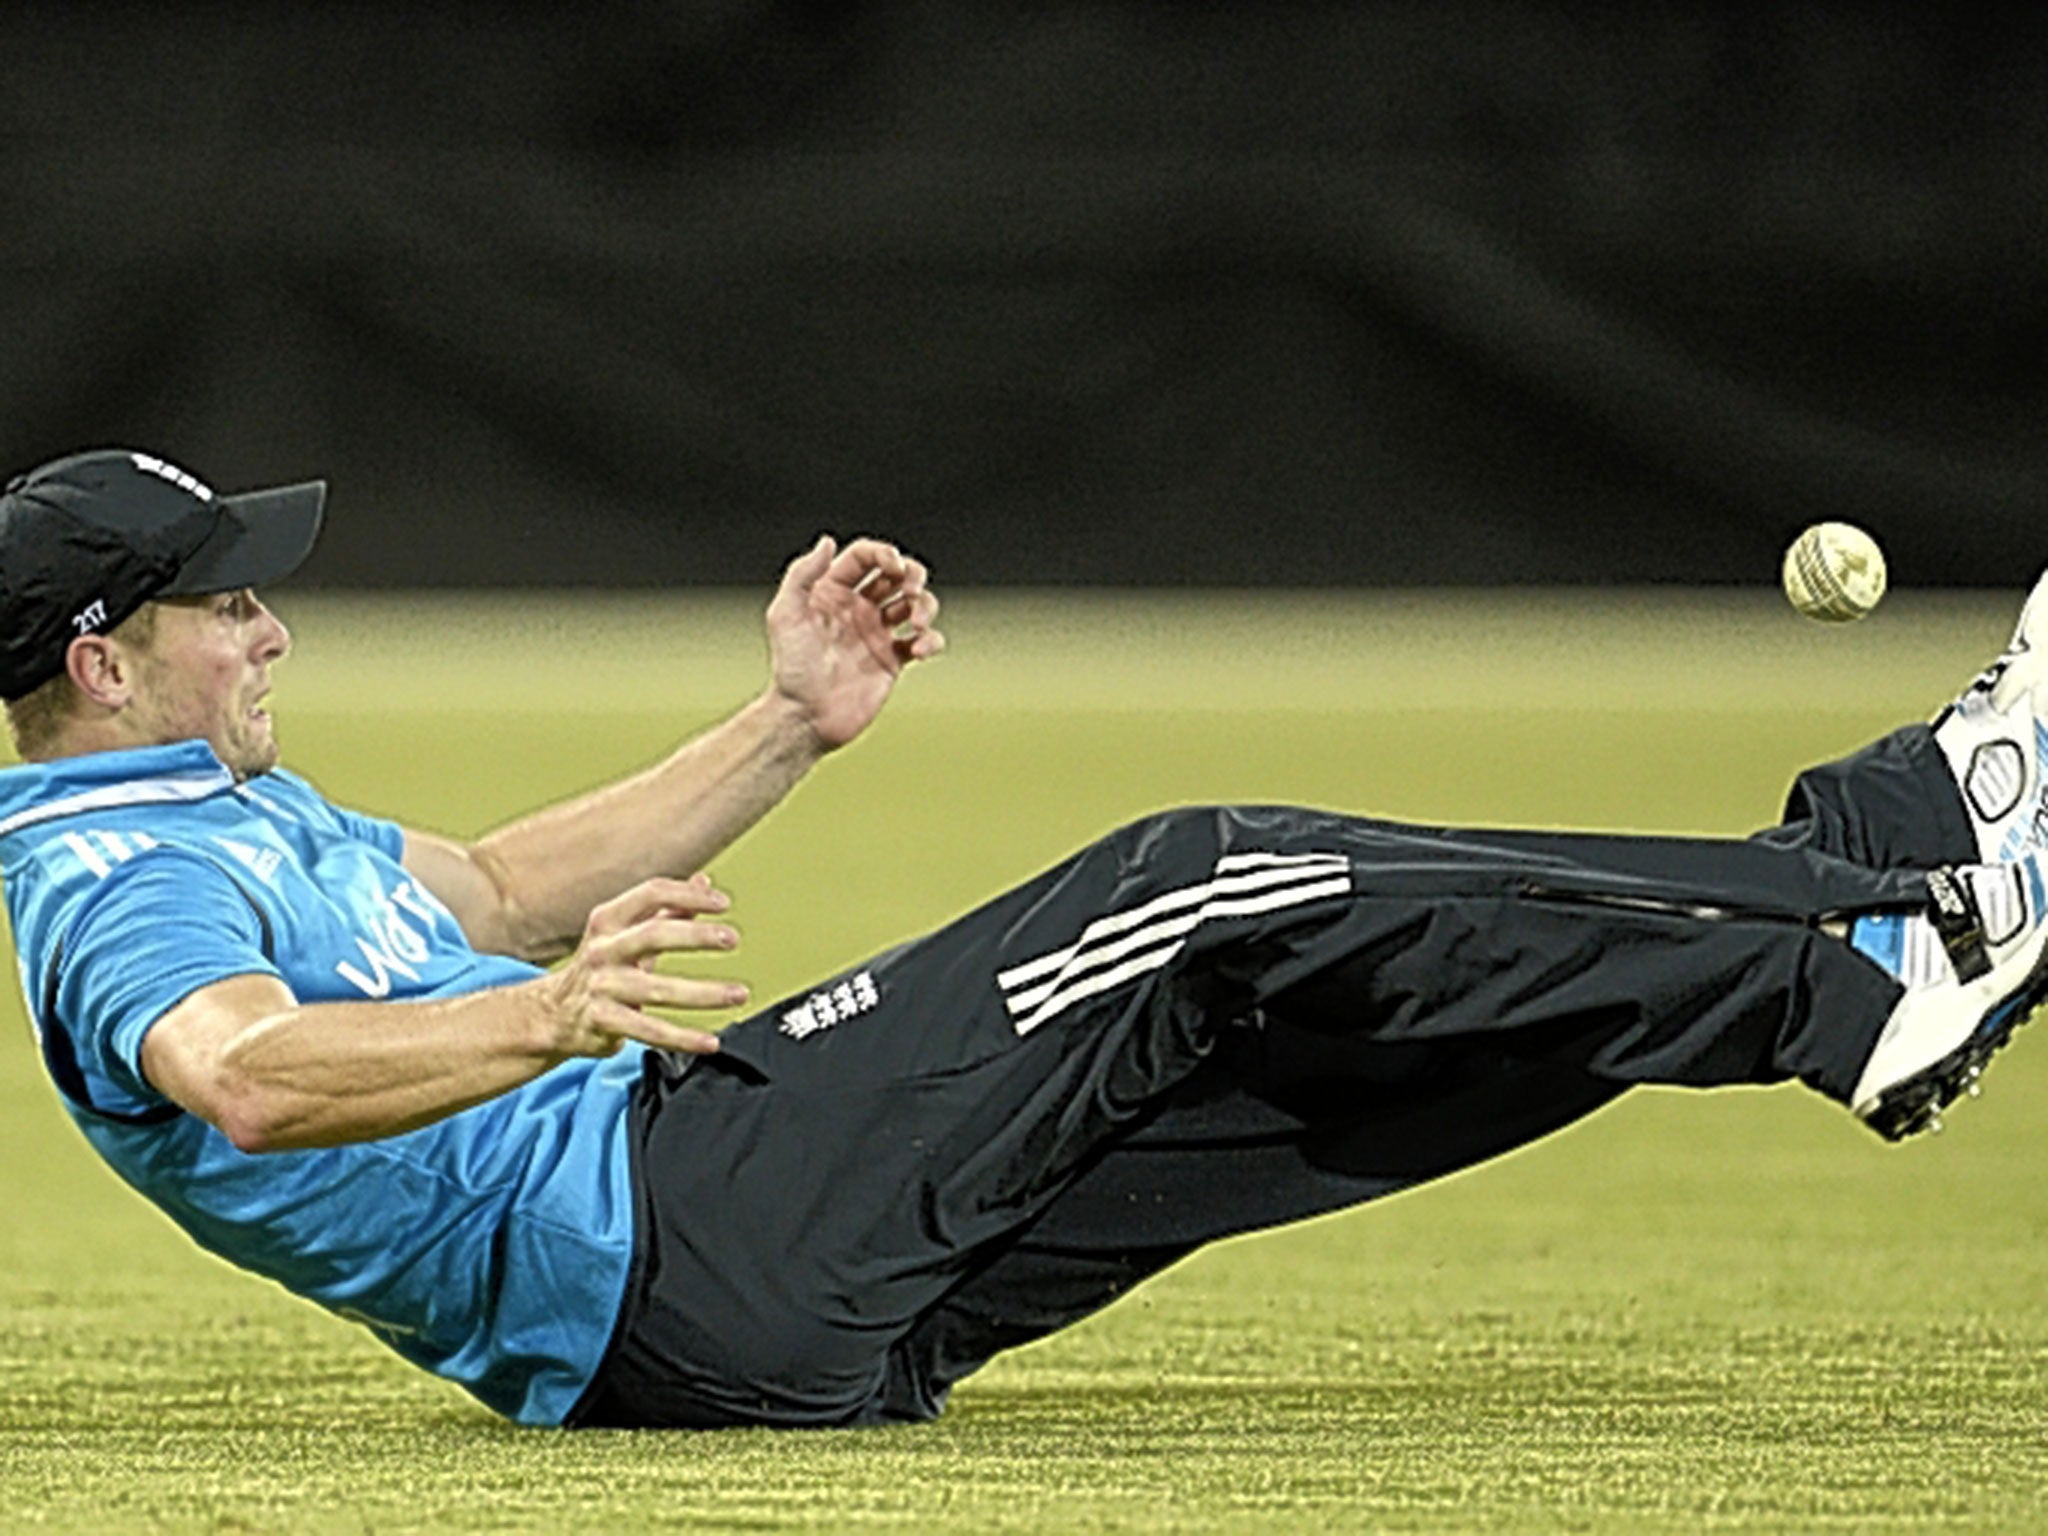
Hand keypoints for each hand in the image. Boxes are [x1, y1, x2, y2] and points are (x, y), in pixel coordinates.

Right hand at [541, 875, 741, 1057]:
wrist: (552, 1013)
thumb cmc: (602, 966)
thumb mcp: (626, 932)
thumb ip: (666, 908)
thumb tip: (704, 881)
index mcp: (608, 920)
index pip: (651, 894)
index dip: (688, 895)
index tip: (723, 903)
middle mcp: (603, 950)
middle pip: (654, 935)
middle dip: (696, 936)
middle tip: (733, 939)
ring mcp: (601, 986)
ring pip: (659, 990)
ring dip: (704, 993)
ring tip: (738, 994)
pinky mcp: (603, 1021)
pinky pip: (649, 1030)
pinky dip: (683, 1038)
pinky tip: (710, 1041)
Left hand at [765, 535, 944, 749]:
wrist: (804, 717)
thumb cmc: (790, 667)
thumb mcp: (785, 615)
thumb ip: (803, 575)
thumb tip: (828, 542)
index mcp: (832, 592)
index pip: (865, 557)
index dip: (884, 553)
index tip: (894, 567)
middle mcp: (856, 608)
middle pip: (896, 575)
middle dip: (912, 574)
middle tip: (912, 590)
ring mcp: (876, 634)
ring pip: (915, 604)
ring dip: (925, 606)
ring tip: (917, 624)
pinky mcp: (892, 661)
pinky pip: (922, 642)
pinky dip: (930, 640)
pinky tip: (920, 649)